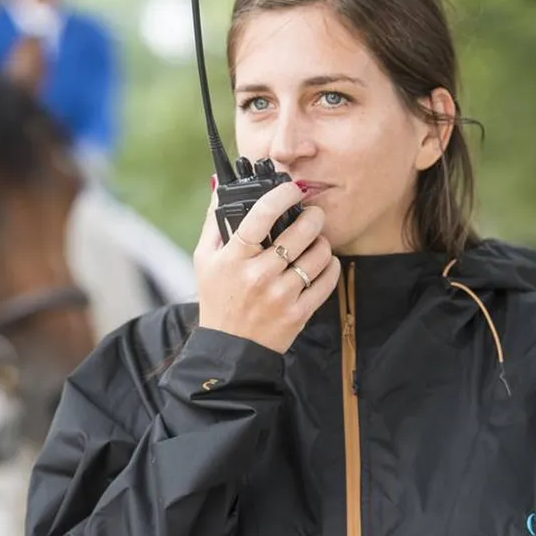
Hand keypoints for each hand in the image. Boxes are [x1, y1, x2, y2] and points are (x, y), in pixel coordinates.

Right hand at [193, 181, 340, 353]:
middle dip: (313, 216)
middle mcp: (258, 276)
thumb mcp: (205, 259)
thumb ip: (214, 221)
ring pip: (318, 254)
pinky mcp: (298, 313)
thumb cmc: (217, 297)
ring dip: (322, 242)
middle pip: (299, 232)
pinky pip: (327, 280)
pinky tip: (322, 263)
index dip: (281, 196)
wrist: (229, 348)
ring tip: (315, 241)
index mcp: (233, 259)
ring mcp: (280, 296)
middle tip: (312, 214)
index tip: (292, 188)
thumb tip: (221, 187)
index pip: (260, 216)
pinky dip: (330, 266)